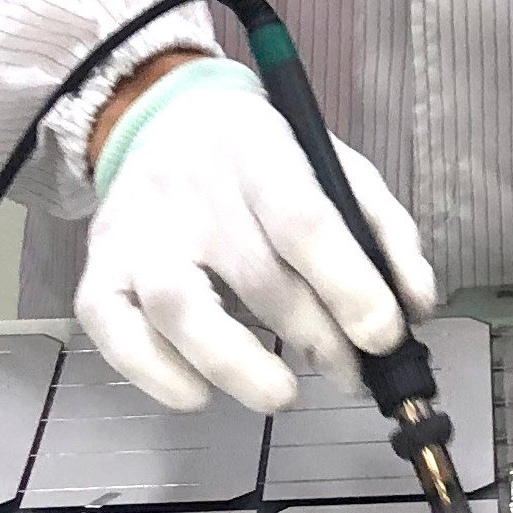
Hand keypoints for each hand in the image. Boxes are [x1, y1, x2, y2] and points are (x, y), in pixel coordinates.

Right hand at [75, 55, 433, 414]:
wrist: (158, 119)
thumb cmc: (261, 156)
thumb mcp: (332, 162)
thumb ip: (382, 229)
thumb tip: (414, 307)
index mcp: (258, 150)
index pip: (303, 220)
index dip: (348, 284)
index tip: (384, 336)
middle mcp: (189, 190)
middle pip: (255, 275)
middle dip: (316, 338)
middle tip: (351, 372)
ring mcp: (134, 233)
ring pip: (178, 308)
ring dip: (239, 365)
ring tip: (282, 393)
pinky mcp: (97, 271)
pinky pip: (115, 335)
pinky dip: (157, 376)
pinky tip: (201, 394)